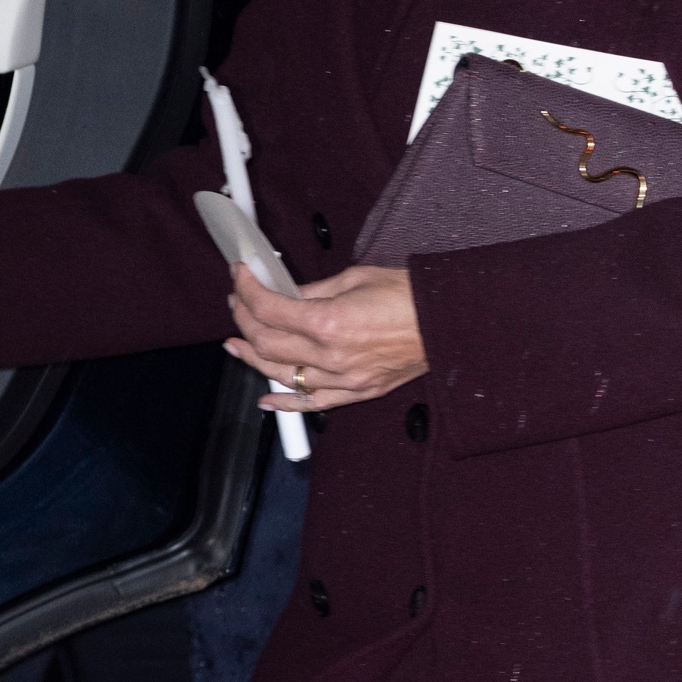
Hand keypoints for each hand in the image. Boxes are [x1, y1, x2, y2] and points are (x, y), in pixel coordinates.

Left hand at [227, 262, 427, 412]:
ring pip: (282, 375)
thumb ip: (314, 290)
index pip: (269, 309)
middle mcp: (331, 355)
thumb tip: (287, 293)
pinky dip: (286, 404)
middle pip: (267, 343)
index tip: (240, 278)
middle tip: (238, 304)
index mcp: (328, 321)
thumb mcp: (355, 278)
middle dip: (244, 321)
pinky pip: (314, 404)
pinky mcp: (357, 391)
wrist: (445, 323)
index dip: (246, 290)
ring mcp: (343, 378)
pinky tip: (267, 400)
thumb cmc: (408, 297)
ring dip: (253, 360)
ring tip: (237, 346)